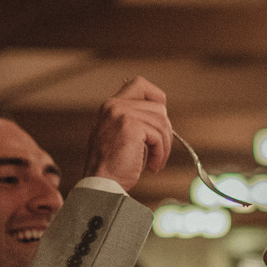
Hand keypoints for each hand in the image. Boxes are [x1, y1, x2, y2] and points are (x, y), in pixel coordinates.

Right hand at [84, 76, 171, 190]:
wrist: (101, 183)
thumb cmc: (112, 165)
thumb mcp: (121, 135)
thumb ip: (135, 121)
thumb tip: (163, 117)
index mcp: (111, 105)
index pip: (140, 84)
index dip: (157, 97)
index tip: (160, 119)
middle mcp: (115, 105)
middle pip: (159, 108)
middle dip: (165, 132)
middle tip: (159, 151)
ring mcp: (122, 113)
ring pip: (162, 123)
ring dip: (164, 147)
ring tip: (155, 162)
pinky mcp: (130, 126)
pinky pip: (158, 136)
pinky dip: (160, 154)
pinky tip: (152, 166)